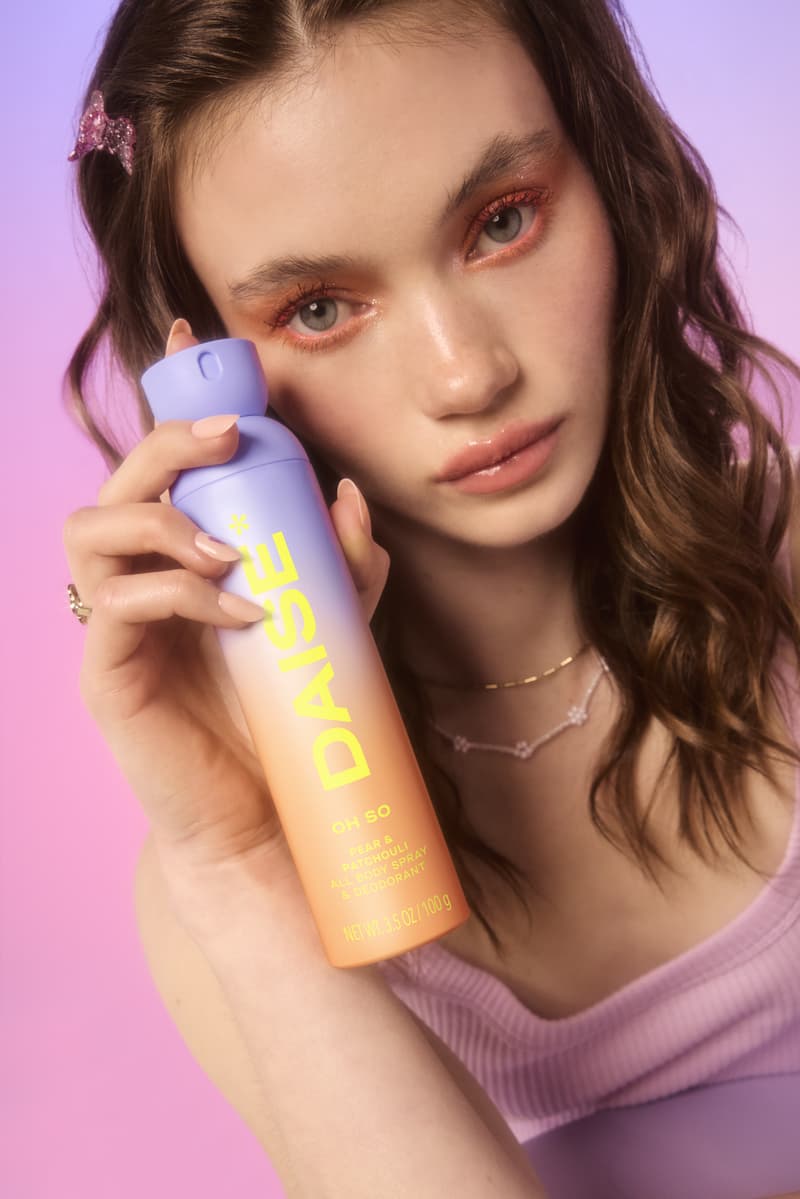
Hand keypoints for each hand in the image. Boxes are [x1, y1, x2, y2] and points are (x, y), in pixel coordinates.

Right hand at [63, 319, 389, 935]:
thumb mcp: (334, 627)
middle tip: (230, 437)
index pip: (164, 465)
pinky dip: (177, 593)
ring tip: (231, 551)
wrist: (262, 822)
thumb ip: (344, 564)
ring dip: (162, 519)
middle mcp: (138, 580)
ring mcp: (113, 625)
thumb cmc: (288, 719)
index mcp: (183, 560)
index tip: (200, 341)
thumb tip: (346, 493)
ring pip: (89, 528)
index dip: (172, 400)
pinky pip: (116, 605)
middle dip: (167, 442)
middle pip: (118, 479)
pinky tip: (236, 612)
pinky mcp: (106, 672)